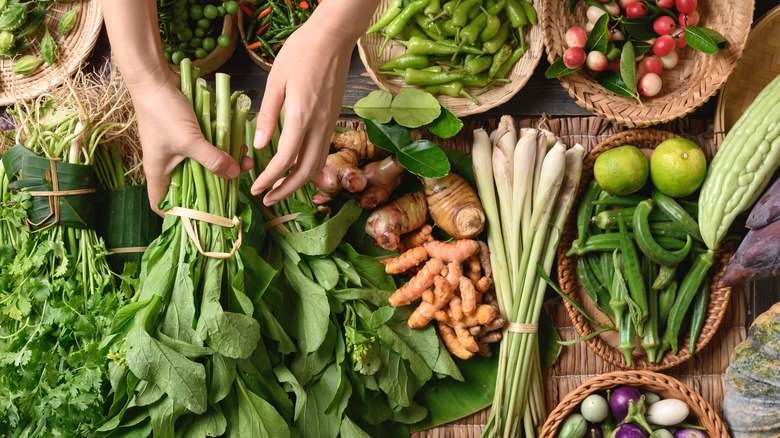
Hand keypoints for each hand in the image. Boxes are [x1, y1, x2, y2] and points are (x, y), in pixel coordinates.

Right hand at [131, 68, 251, 213]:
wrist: (154, 78)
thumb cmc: (164, 113)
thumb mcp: (189, 140)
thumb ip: (212, 159)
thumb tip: (236, 175)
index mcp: (158, 173)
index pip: (162, 204)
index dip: (177, 215)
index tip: (201, 218)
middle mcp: (167, 164)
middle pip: (190, 186)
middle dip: (213, 187)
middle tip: (235, 188)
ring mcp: (177, 149)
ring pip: (202, 165)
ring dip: (222, 165)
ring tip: (244, 163)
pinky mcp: (186, 134)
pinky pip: (206, 147)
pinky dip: (220, 148)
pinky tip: (239, 146)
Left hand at [250, 18, 355, 205]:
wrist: (333, 38)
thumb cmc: (301, 52)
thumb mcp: (275, 81)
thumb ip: (268, 115)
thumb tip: (258, 145)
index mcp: (302, 116)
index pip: (286, 159)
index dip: (270, 178)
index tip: (255, 187)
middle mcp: (319, 125)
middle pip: (306, 171)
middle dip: (286, 189)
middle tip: (267, 200)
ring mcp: (329, 123)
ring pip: (317, 164)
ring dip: (299, 182)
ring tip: (280, 189)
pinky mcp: (333, 119)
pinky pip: (321, 151)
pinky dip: (308, 166)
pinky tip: (295, 168)